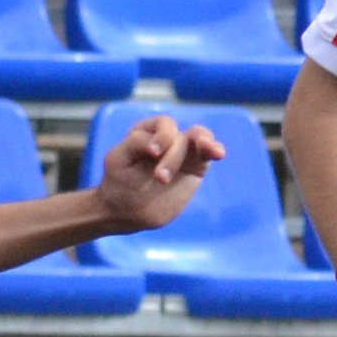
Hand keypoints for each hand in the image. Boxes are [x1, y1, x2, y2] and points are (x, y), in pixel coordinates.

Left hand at [88, 113, 222, 235]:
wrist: (126, 211)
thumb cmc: (119, 183)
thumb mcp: (118, 160)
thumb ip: (136, 144)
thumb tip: (158, 144)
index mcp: (148, 131)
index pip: (163, 125)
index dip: (162, 136)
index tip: (153, 153)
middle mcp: (167, 138)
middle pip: (180, 136)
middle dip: (173, 156)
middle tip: (160, 178)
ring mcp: (183, 153)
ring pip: (200, 137)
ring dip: (205, 141)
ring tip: (209, 149)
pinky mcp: (195, 168)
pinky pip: (208, 154)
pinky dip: (215, 150)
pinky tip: (219, 153)